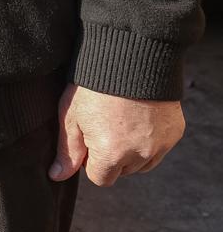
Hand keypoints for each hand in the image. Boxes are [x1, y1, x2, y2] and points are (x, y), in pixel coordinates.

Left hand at [48, 83, 184, 186]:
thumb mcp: (72, 115)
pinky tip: (140, 115)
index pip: (100, 178)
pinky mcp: (175, 133)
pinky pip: (160, 147)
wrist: (130, 54)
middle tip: (107, 124)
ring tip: (123, 120)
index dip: (92, 159)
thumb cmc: (94, 84)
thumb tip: (57, 176)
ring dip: (133, 150)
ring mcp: (161, 145)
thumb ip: (67, 150)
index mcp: (111, 154)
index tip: (90, 137)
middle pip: (122, 171)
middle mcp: (139, 154)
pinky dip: (150, 138)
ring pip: (143, 162)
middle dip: (113, 155)